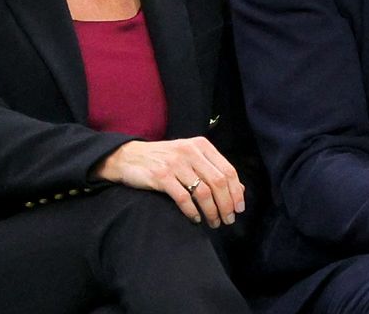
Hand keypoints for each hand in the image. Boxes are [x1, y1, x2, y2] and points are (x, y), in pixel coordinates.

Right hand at [93, 137, 244, 226]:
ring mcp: (175, 163)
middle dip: (226, 204)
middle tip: (228, 220)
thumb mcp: (191, 158)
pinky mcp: (161, 176)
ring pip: (203, 191)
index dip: (236, 192)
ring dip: (212, 211)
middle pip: (219, 182)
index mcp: (202, 146)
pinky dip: (192, 211)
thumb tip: (239, 190)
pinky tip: (195, 219)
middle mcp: (191, 152)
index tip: (239, 208)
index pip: (228, 170)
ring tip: (214, 222)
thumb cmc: (164, 159)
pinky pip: (183, 198)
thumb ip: (213, 170)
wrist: (128, 157)